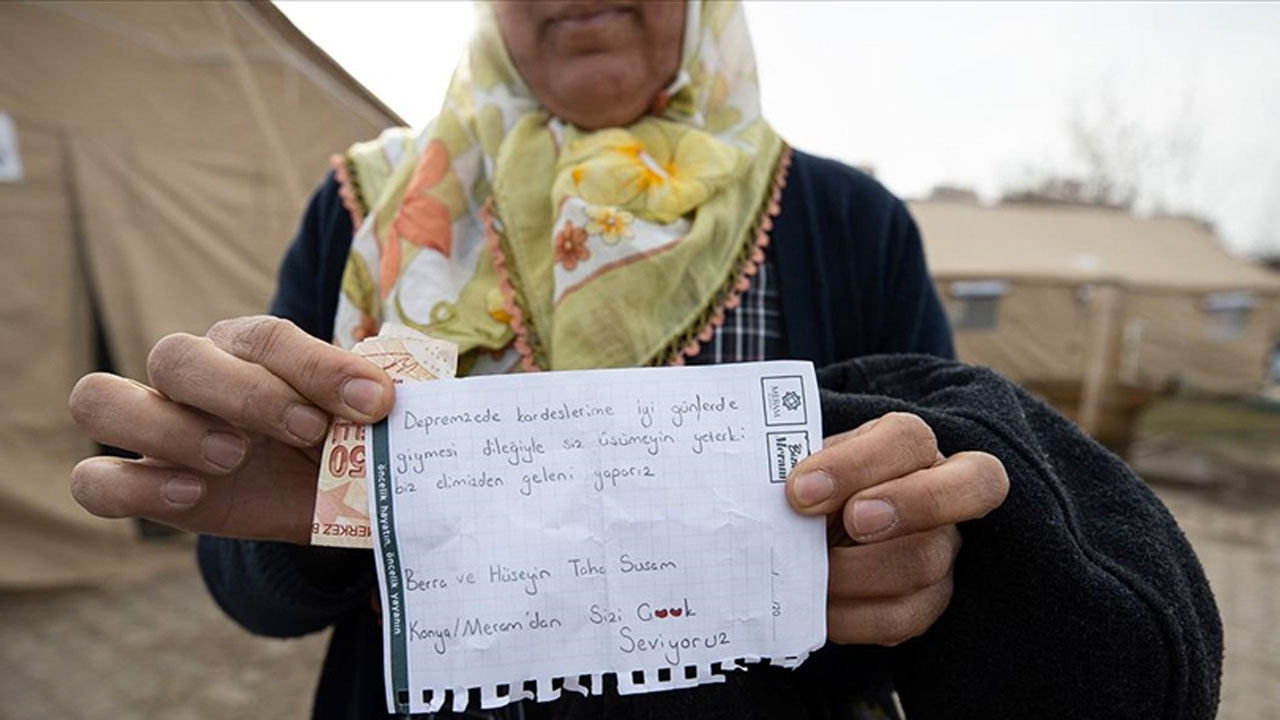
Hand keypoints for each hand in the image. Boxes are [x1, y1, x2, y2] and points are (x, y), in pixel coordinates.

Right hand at [68, 316, 394, 542]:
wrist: (332, 498)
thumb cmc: (348, 441)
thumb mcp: (368, 420)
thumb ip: (373, 400)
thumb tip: (385, 396)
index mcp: (251, 346)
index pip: (266, 337)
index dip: (318, 367)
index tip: (374, 402)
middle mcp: (193, 376)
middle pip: (173, 355)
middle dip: (244, 394)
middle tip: (307, 432)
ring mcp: (157, 429)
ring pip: (100, 399)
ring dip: (168, 429)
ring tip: (233, 459)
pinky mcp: (143, 486)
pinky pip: (93, 481)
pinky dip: (132, 486)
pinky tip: (193, 494)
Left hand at [786, 412, 1007, 644]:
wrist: (811, 532)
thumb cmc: (809, 488)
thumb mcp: (803, 467)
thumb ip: (794, 473)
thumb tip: (767, 497)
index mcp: (907, 444)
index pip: (908, 439)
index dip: (858, 464)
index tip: (800, 490)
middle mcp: (943, 487)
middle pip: (968, 489)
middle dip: (904, 505)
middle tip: (850, 522)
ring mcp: (944, 546)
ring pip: (926, 561)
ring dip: (857, 571)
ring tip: (810, 573)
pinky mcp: (930, 600)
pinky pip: (904, 617)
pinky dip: (853, 617)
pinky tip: (818, 607)